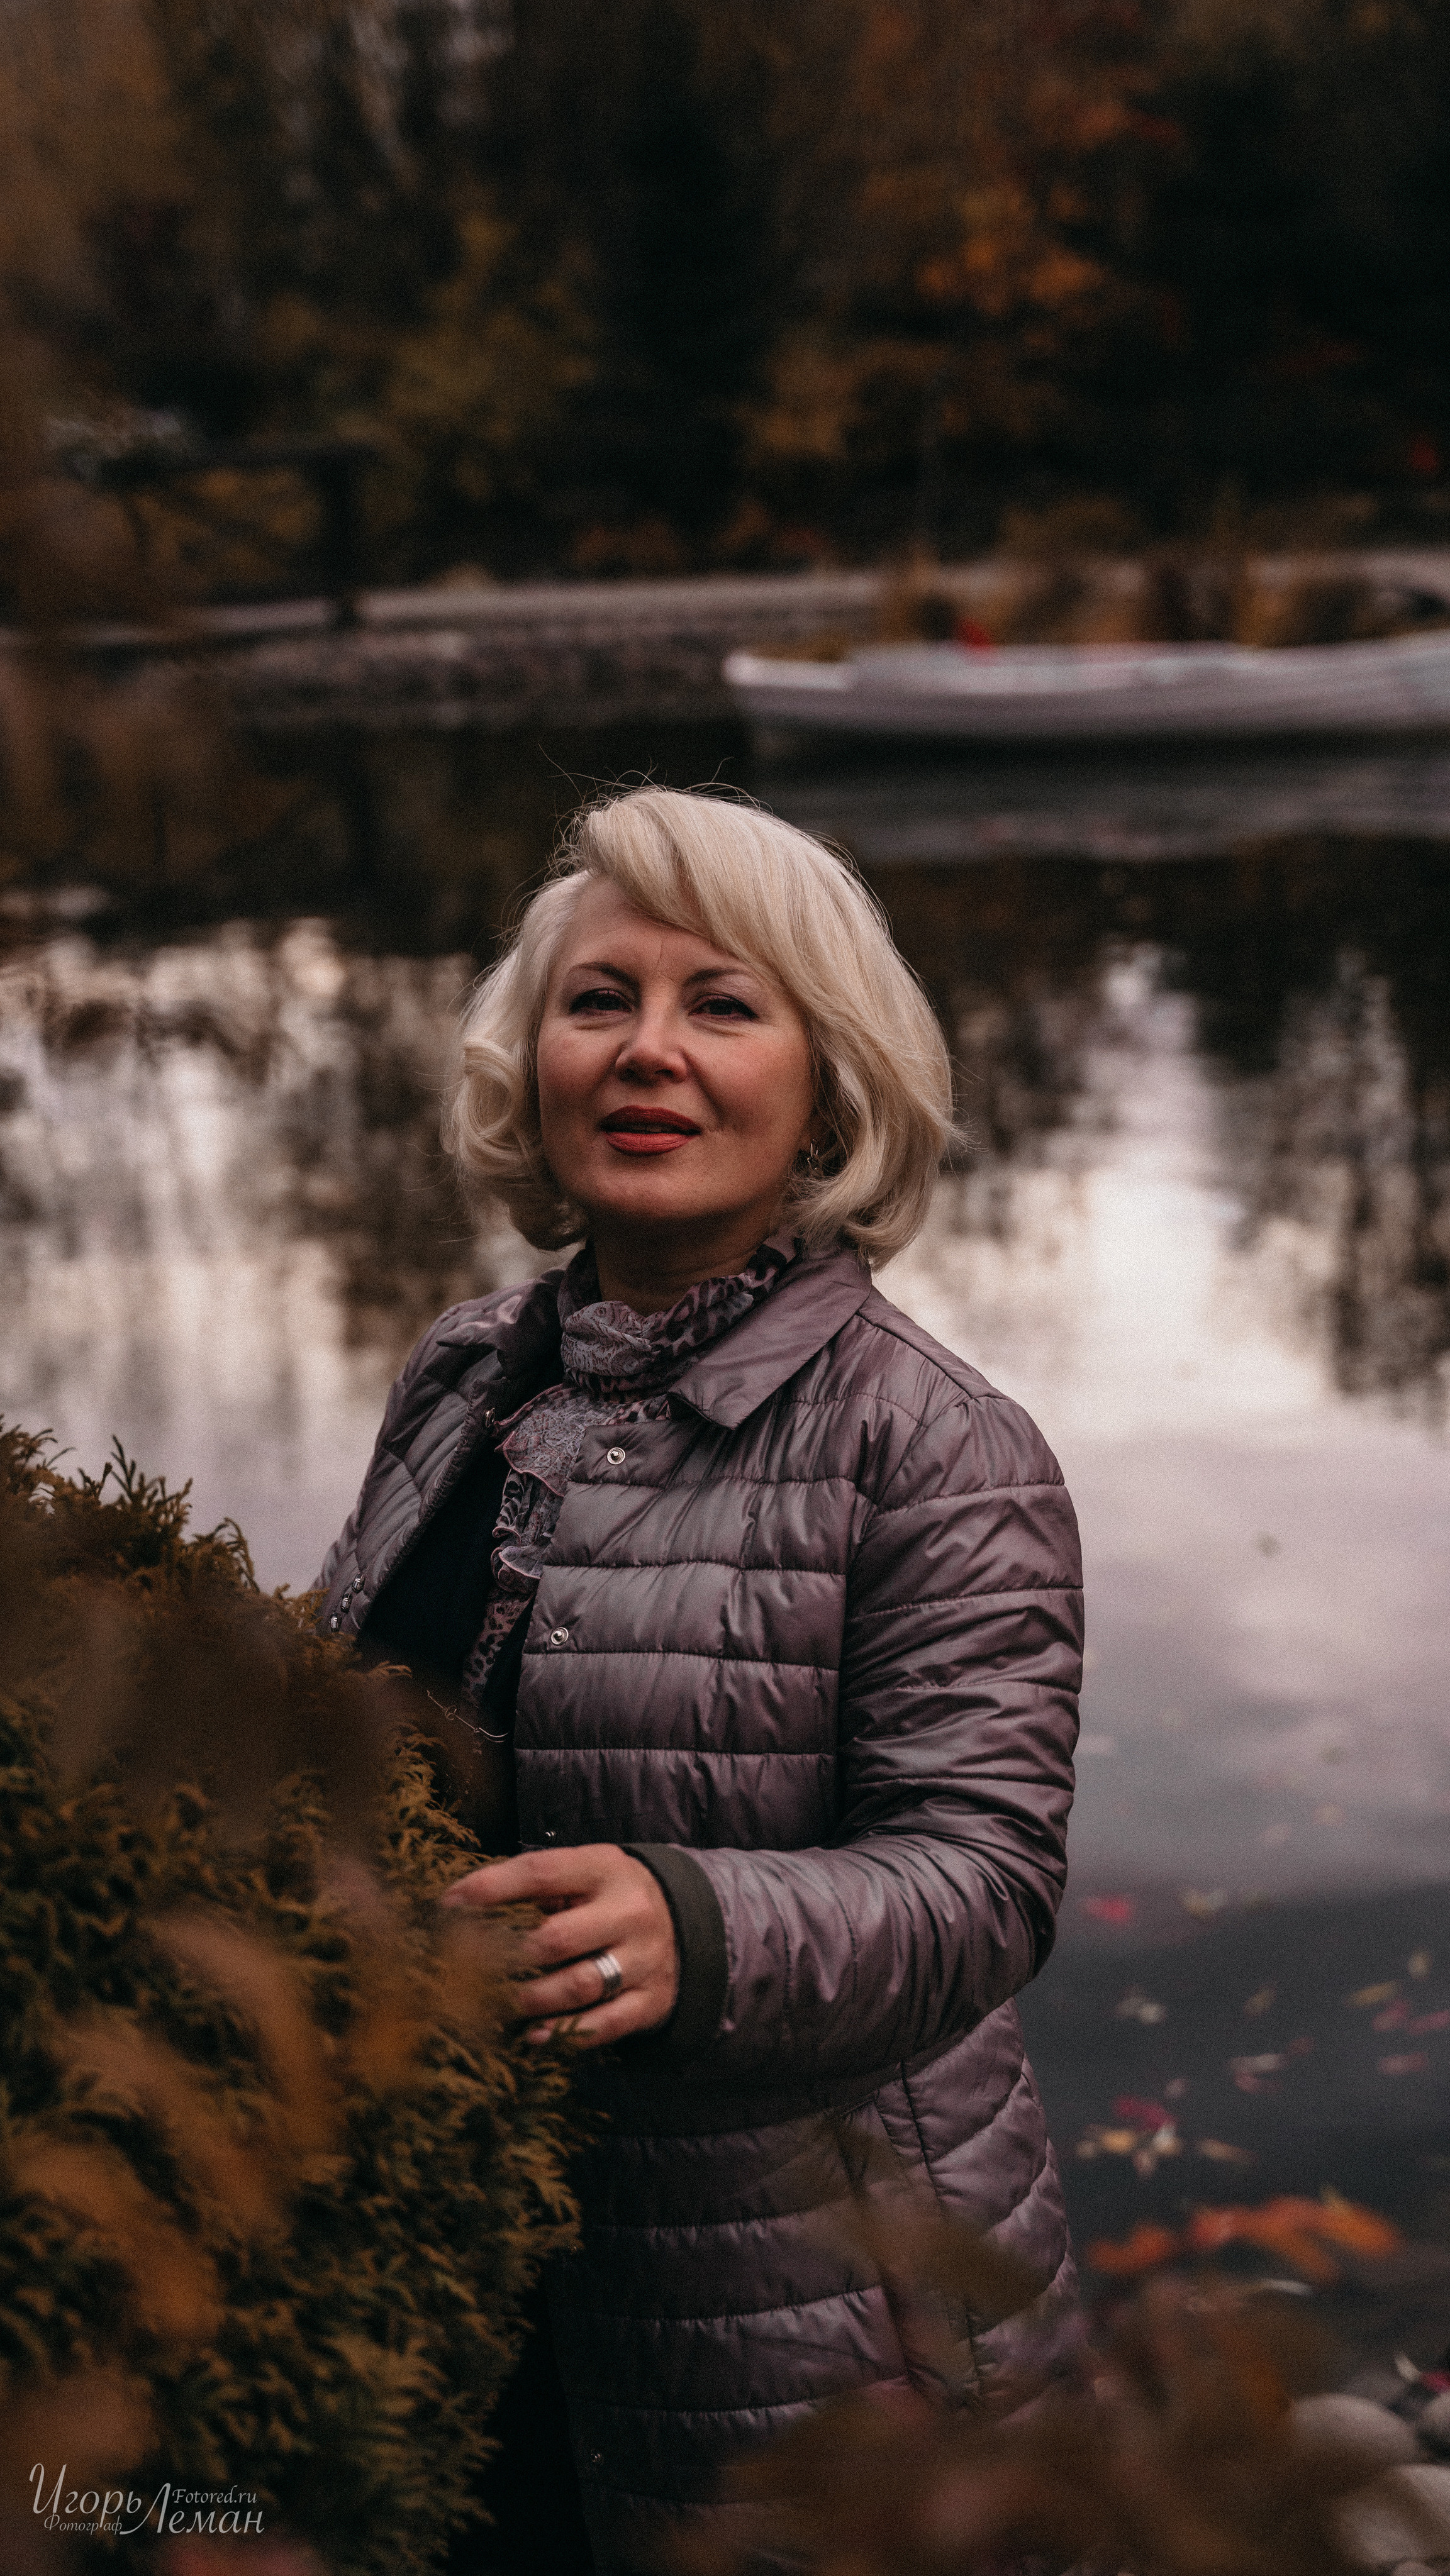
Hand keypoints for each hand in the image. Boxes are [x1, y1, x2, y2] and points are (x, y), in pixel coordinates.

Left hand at [442, 1843, 678, 2046]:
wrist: (691, 1922)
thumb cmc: (610, 1896)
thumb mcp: (586, 1873)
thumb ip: (539, 1887)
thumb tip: (462, 1906)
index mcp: (605, 1868)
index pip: (539, 1873)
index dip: (489, 1888)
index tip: (447, 1904)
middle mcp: (629, 1912)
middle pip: (555, 1939)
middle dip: (502, 1957)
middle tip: (462, 1970)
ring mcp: (644, 1959)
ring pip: (577, 1986)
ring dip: (526, 2000)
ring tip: (490, 2004)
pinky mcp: (651, 2001)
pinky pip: (604, 2024)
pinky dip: (565, 2034)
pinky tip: (532, 2036)